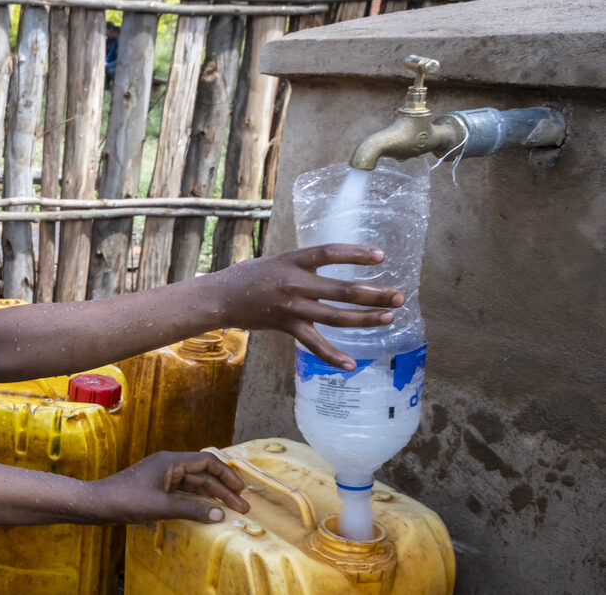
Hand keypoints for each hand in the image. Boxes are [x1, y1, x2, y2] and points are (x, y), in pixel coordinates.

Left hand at [94, 451, 249, 524]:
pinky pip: (183, 492)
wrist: (98, 504)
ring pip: (194, 484)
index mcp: (170, 461)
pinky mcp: (156, 489)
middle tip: (242, 507)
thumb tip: (220, 514)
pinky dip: (196, 500)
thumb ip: (193, 509)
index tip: (241, 491)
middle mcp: (168, 465)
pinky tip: (206, 511)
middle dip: (223, 490)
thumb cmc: (126, 500)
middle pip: (203, 474)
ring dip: (211, 496)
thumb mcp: (162, 506)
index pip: (207, 462)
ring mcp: (162, 477)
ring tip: (229, 510)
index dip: (226, 475)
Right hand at [211, 244, 403, 369]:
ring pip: (335, 316)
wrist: (220, 297)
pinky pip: (313, 343)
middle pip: (342, 289)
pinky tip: (351, 365)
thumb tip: (332, 260)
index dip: (356, 253)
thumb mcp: (277, 260)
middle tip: (398, 296)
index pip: (329, 252)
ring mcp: (291, 306)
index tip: (381, 255)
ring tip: (388, 318)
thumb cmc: (248, 276)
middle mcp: (295, 283)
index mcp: (293, 260)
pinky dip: (332, 355)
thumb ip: (304, 263)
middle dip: (374, 293)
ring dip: (365, 319)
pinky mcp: (286, 326)